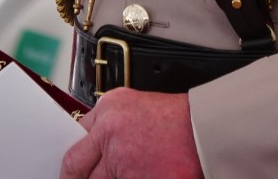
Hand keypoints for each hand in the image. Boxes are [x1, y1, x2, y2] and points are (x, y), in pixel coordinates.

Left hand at [60, 89, 203, 178]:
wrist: (207, 127)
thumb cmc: (175, 117)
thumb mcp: (132, 106)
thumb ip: (106, 126)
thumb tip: (88, 148)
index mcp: (108, 111)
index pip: (73, 152)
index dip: (71, 171)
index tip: (70, 178)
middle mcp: (111, 134)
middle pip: (78, 173)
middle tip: (92, 177)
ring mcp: (124, 162)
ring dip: (114, 178)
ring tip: (136, 168)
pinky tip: (146, 173)